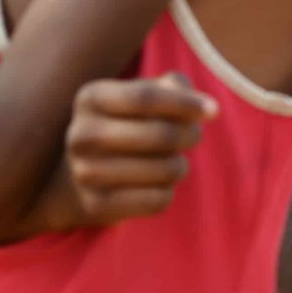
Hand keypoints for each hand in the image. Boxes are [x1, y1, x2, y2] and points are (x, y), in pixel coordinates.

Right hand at [64, 74, 218, 225]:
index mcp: (91, 97)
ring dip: (180, 165)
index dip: (185, 104)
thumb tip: (200, 105)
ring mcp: (86, 172)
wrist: (77, 176)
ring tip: (172, 161)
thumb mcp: (140, 96)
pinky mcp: (98, 205)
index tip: (214, 110)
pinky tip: (157, 184)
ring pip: (165, 170)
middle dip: (190, 135)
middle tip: (194, 135)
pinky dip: (168, 191)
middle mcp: (82, 134)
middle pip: (160, 135)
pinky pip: (158, 200)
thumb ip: (173, 87)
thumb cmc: (125, 125)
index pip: (145, 97)